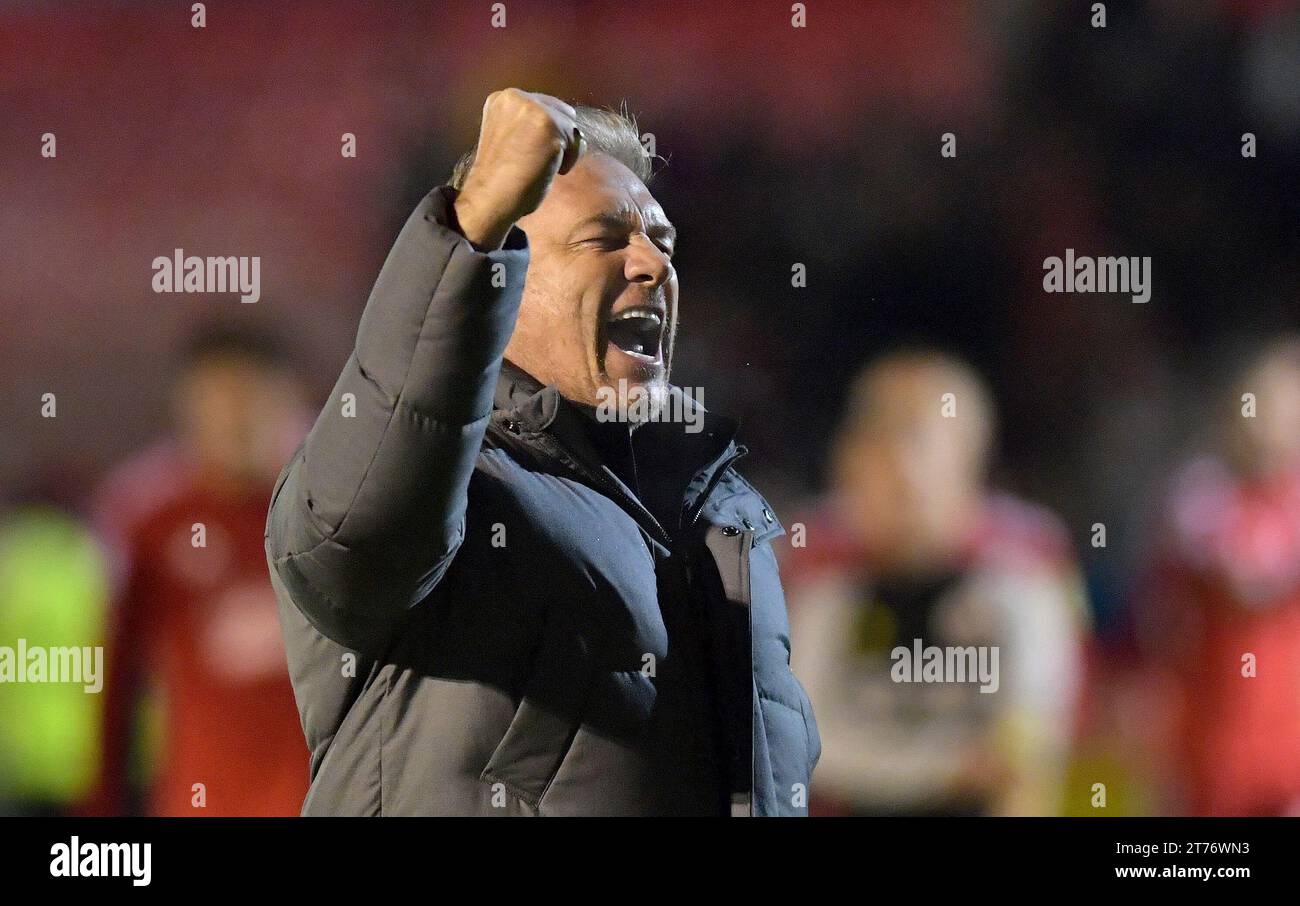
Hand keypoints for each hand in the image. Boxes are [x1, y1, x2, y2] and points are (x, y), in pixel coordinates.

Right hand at [453, 88, 585, 250]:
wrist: (491, 197)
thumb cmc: (501, 178)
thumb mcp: (510, 137)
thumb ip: (530, 126)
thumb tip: (573, 132)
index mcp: (502, 99)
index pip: (544, 106)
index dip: (546, 133)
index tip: (531, 154)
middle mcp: (516, 97)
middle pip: (562, 112)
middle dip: (558, 137)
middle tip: (536, 161)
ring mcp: (532, 108)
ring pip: (571, 126)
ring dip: (564, 150)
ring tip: (539, 165)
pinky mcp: (549, 124)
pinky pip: (576, 141)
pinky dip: (569, 160)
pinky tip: (547, 170)